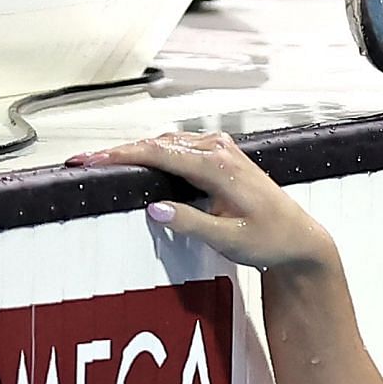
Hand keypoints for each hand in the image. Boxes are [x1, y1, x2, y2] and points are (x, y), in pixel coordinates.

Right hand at [70, 132, 336, 270]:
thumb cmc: (270, 240)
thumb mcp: (229, 239)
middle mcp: (220, 151)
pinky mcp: (221, 157)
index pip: (161, 154)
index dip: (121, 155)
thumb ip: (191, 223)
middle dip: (119, 152)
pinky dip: (153, 153)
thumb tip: (154, 208)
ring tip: (101, 163)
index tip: (90, 160)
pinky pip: (179, 148)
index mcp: (220, 167)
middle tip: (84, 162)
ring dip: (135, 151)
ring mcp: (222, 150)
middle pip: (158, 144)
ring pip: (167, 143)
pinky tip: (136, 163)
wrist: (298, 238)